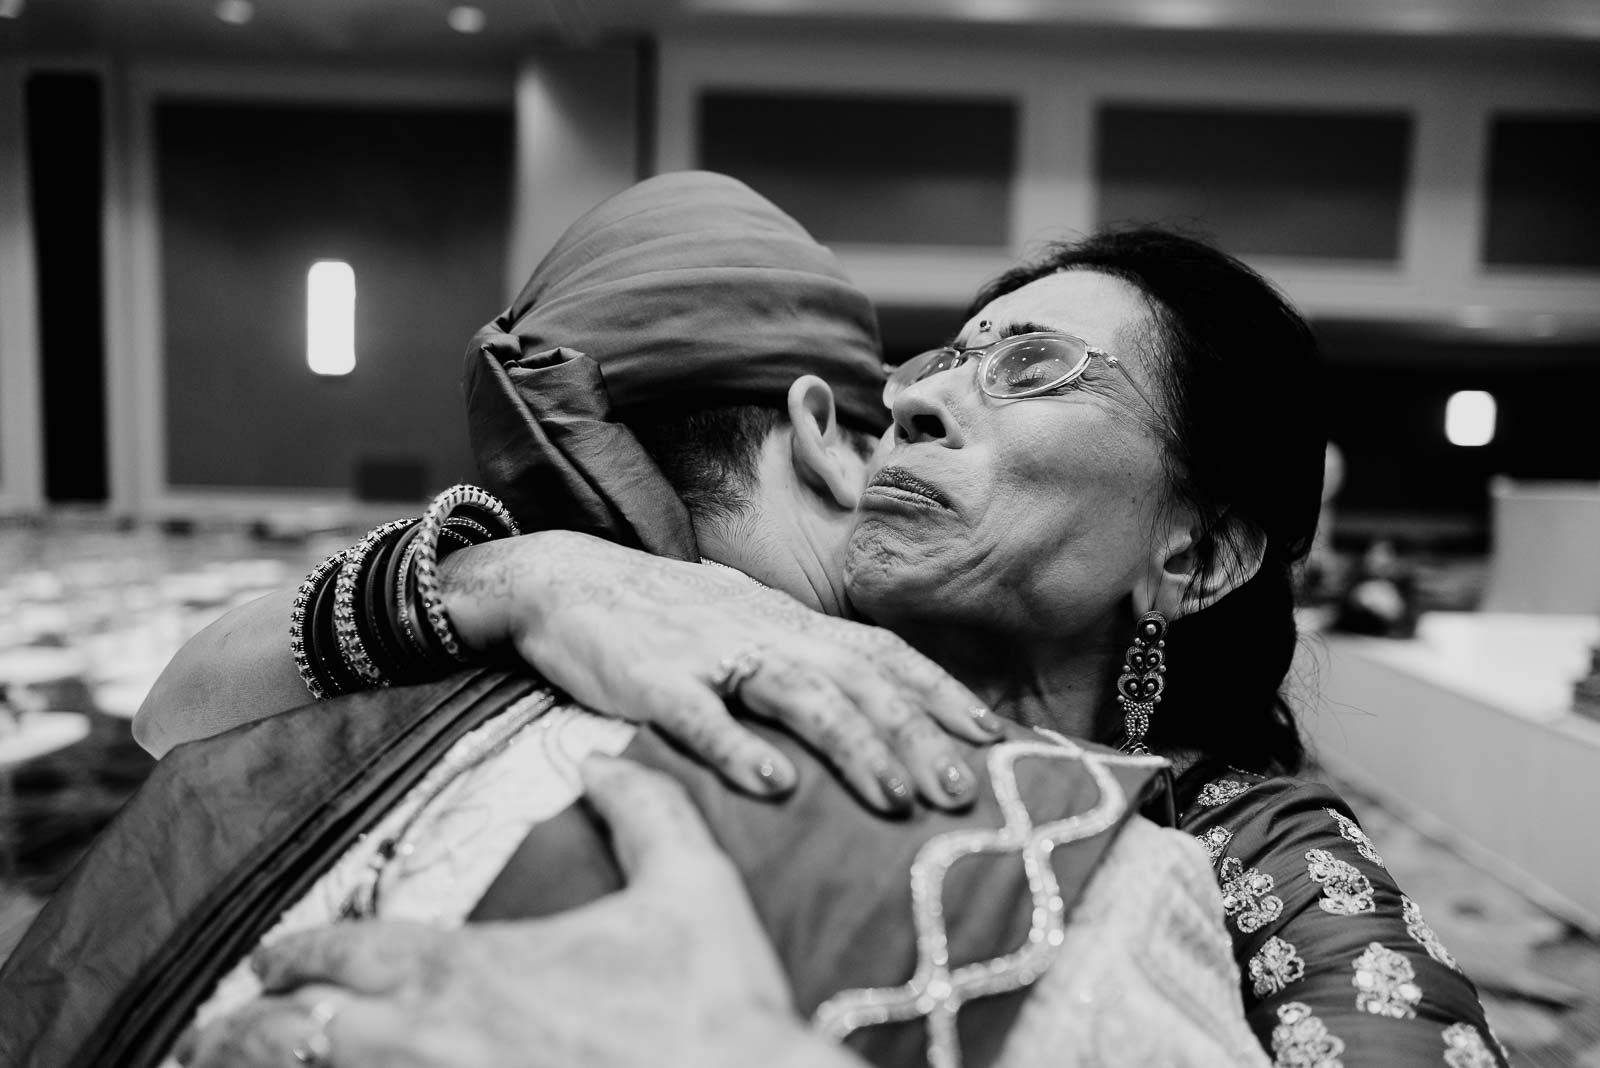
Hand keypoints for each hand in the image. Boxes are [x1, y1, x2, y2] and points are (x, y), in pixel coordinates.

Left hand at [178, 756, 865, 1067]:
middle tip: (215, 1030)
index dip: (293, 956)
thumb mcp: (694, 885)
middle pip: (288, 1037)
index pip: (340, 954)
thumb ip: (647, 811)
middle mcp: (428, 1042)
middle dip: (242, 1030)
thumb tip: (604, 760)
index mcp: (469, 969)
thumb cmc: (717, 1005)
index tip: (271, 960)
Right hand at [441, 531, 1004, 813]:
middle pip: (857, 681)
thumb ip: (803, 654)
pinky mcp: (652, 680)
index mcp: (791, 622)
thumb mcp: (746, 620)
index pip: (882, 652)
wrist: (564, 579)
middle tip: (963, 791)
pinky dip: (739, 749)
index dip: (939, 692)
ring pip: (798, 696)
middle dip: (916, 736)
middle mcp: (765, 631)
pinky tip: (774, 787)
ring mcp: (711, 653)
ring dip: (853, 747)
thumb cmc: (664, 612)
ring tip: (896, 799)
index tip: (992, 736)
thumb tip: (869, 695)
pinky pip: (700, 717)